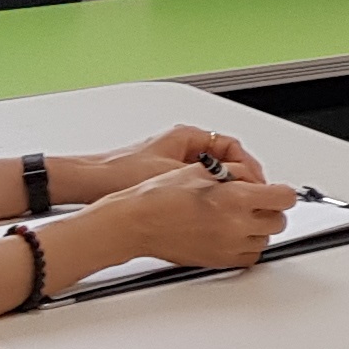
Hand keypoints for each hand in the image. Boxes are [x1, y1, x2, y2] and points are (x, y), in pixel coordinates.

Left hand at [74, 125, 265, 197]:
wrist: (90, 182)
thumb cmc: (121, 172)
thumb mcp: (173, 173)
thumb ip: (208, 178)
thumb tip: (237, 189)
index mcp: (187, 136)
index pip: (233, 147)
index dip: (250, 168)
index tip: (258, 185)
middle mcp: (182, 146)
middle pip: (226, 161)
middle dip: (242, 180)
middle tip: (252, 197)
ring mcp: (174, 160)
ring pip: (213, 174)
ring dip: (225, 189)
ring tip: (232, 205)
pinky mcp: (165, 177)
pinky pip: (198, 185)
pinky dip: (208, 197)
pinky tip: (208, 212)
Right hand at [95, 162, 297, 271]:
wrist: (137, 222)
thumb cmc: (160, 195)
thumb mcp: (202, 170)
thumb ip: (236, 173)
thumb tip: (254, 178)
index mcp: (234, 198)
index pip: (284, 198)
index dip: (281, 192)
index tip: (276, 191)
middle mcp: (235, 225)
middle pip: (278, 221)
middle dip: (271, 210)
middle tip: (256, 202)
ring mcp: (228, 246)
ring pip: (266, 240)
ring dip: (259, 228)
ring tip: (239, 217)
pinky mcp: (219, 261)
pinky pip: (250, 257)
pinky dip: (248, 245)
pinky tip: (234, 233)